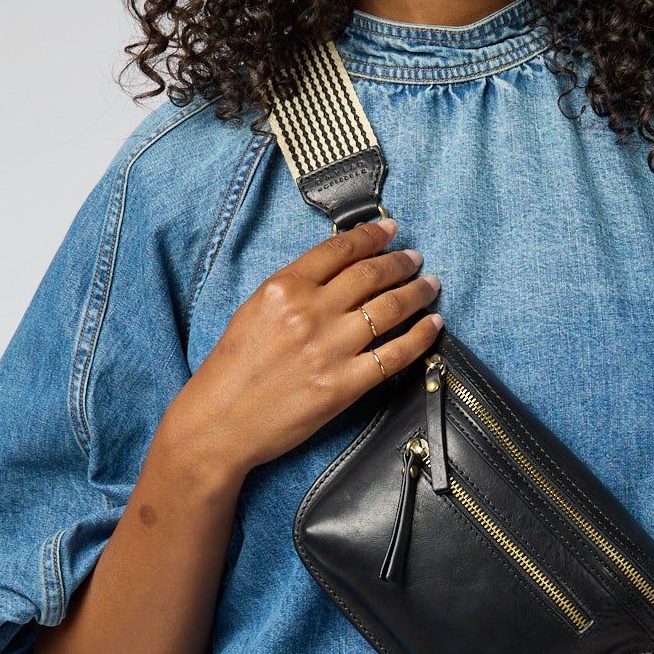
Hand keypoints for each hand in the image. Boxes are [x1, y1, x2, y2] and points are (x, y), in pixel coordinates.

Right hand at [161, 217, 441, 489]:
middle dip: (401, 262)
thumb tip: (338, 268)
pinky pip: (396, 354)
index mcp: (283, 288)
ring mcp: (330, 349)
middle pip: (371, 275)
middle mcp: (310, 312)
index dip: (372, 236)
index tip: (390, 230)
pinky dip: (421, 336)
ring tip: (430, 285)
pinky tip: (433, 325)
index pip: (340, 250)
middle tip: (415, 258)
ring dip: (418, 292)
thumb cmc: (232, 369)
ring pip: (390, 308)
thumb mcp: (254, 310)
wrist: (219, 423)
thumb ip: (295, 288)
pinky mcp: (344, 385)